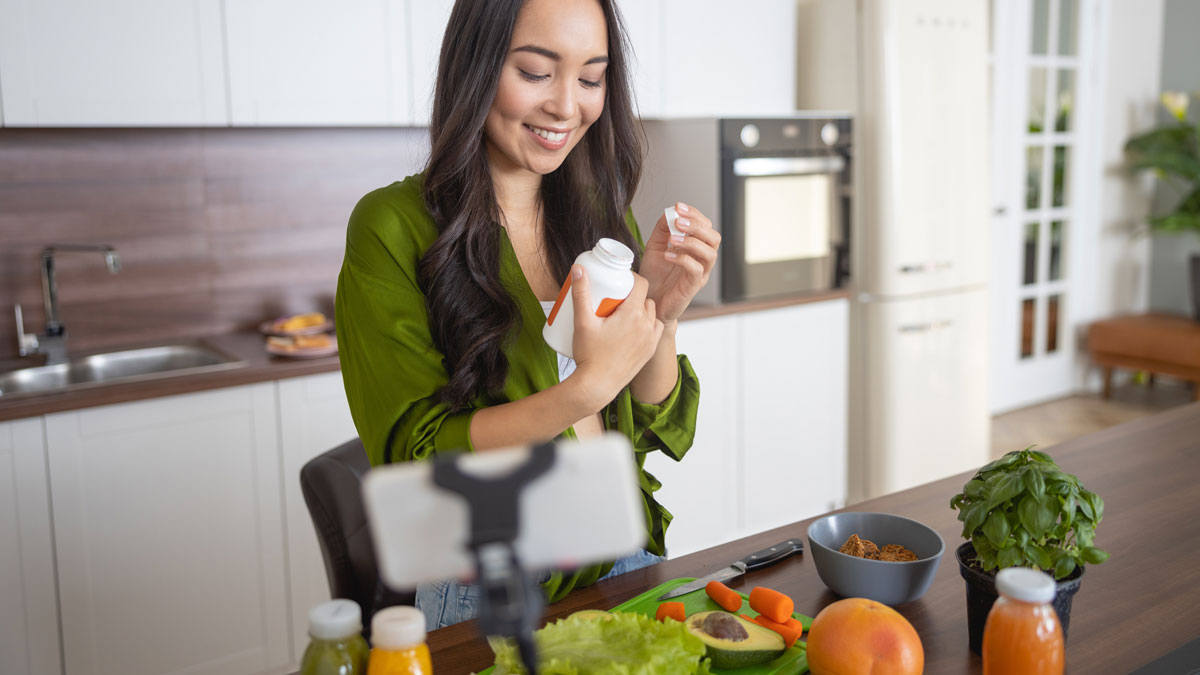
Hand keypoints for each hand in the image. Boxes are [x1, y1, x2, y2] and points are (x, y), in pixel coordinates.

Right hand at [568, 266, 664, 407]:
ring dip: (641, 309)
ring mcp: (651, 339)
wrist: (597, 386)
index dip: (631, 277)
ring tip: (623, 312)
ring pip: (651, 313)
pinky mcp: (650, 351)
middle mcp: (646, 325)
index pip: (641, 284)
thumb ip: (581, 293)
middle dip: (633, 294)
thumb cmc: (589, 355)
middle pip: (645, 298)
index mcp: (633, 314)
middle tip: (615, 297)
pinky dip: (647, 324)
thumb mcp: (582, 321)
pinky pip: (654, 329)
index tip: (619, 279)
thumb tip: (578, 268)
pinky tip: (634, 327)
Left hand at [640, 202, 720, 321]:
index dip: (694, 214)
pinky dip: (683, 259)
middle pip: (713, 237)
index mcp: (695, 247)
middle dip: (697, 226)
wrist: (650, 302)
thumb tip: (669, 212)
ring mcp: (700, 273)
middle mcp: (702, 259)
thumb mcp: (654, 247)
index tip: (678, 207)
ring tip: (673, 239)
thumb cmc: (655, 277)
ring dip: (691, 242)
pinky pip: (696, 270)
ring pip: (710, 253)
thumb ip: (662, 230)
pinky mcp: (693, 286)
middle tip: (678, 221)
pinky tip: (668, 255)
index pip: (705, 226)